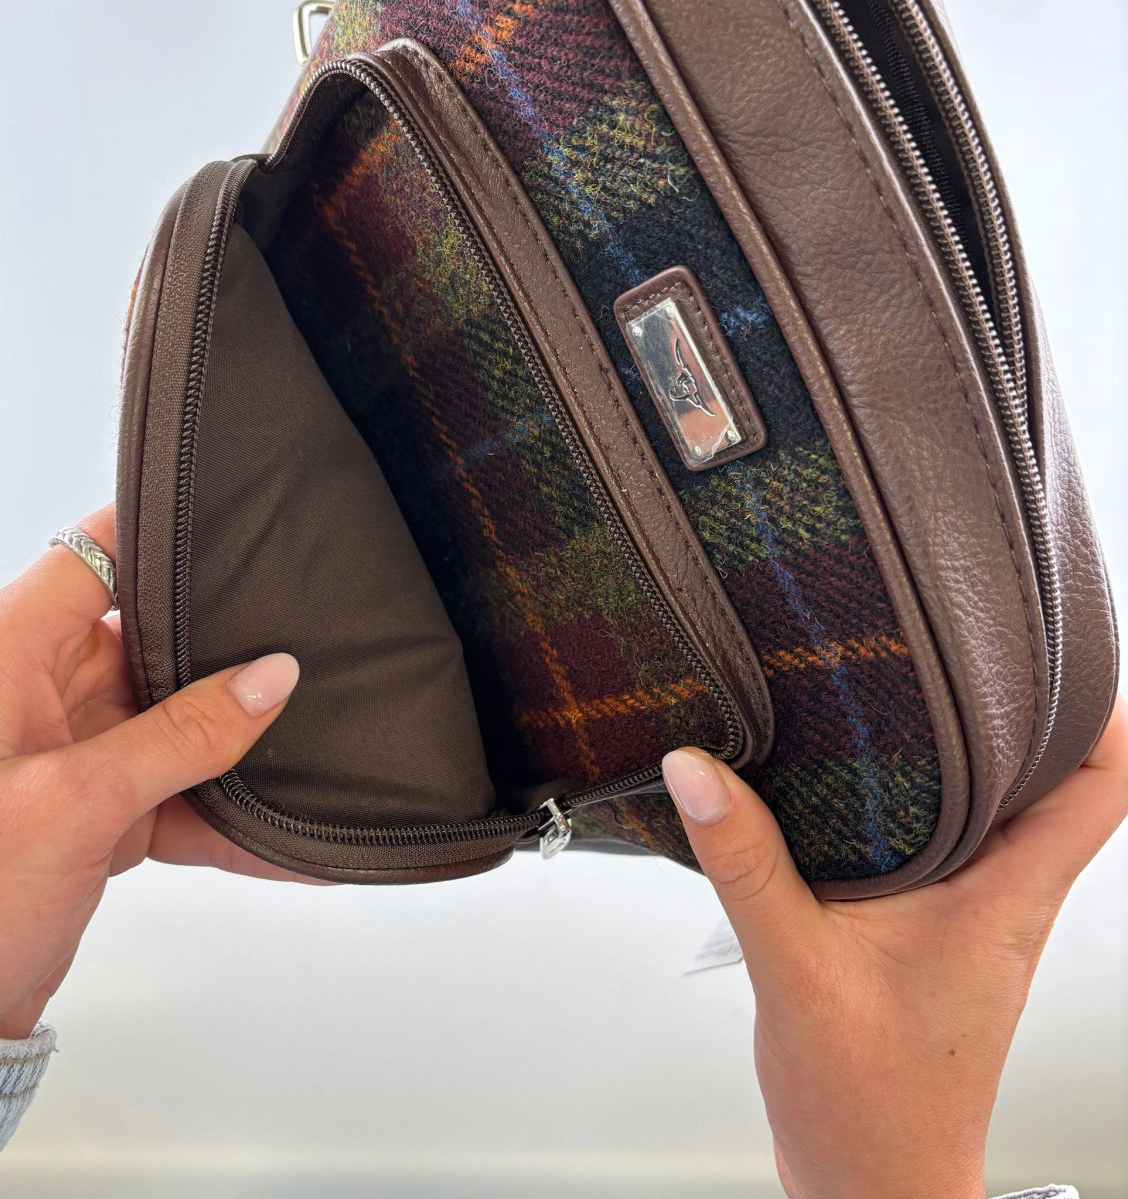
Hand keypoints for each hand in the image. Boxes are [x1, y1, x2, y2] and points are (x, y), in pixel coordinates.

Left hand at [0, 504, 317, 1041]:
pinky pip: (173, 787)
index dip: (168, 539)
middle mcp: (35, 687)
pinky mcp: (89, 803)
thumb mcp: (75, 808)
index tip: (241, 536)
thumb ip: (184, 736)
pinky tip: (279, 841)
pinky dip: (220, 815)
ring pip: (174, 718)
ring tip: (304, 753)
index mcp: (5, 651)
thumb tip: (267, 677)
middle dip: (222, 657)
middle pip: (153, 639)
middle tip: (296, 663)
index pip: (97, 554)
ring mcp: (67, 747)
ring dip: (231, 748)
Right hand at [663, 697, 1127, 1198]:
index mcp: (1004, 902)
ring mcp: (973, 915)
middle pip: (1055, 780)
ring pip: (1000, 806)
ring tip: (904, 686)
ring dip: (964, 749)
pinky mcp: (934, 928)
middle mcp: (1004, 899)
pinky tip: (854, 773)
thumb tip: (699, 770)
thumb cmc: (864, 1106)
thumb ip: (748, 865)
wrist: (869, 1182)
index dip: (1098, 714)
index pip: (1099, 791)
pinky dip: (915, 794)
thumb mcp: (795, 973)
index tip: (1052, 651)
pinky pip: (944, 838)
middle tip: (956, 642)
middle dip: (1018, 706)